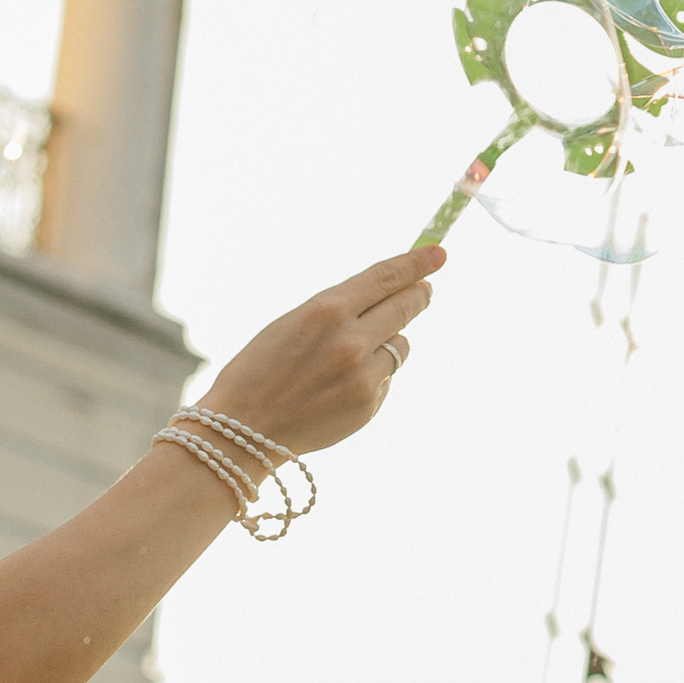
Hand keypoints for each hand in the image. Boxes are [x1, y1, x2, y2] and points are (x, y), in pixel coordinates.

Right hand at [199, 249, 442, 456]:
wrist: (245, 429)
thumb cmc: (261, 370)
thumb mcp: (294, 322)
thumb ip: (339, 311)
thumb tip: (387, 301)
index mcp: (327, 309)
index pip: (385, 277)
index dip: (416, 263)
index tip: (438, 253)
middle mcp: (350, 340)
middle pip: (405, 307)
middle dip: (418, 296)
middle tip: (424, 291)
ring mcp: (363, 376)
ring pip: (400, 345)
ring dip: (388, 343)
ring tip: (352, 357)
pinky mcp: (368, 405)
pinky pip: (386, 379)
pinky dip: (373, 377)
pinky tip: (340, 387)